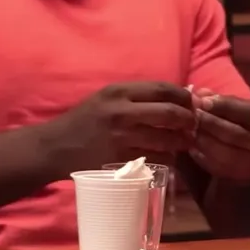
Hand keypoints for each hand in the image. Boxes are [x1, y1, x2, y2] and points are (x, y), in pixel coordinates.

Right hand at [44, 82, 196, 173]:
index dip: (184, 96)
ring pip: (165, 138)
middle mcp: (121, 112)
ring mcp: (121, 137)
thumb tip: (173, 97)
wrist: (54, 148)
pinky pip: (154, 158)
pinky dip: (167, 157)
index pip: (163, 89)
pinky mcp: (120, 160)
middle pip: (170, 113)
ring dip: (182, 141)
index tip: (192, 103)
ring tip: (186, 141)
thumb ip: (136, 97)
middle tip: (194, 124)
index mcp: (119, 91)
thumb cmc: (83, 121)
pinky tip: (170, 156)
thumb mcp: (106, 98)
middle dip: (189, 119)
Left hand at [188, 89, 249, 182]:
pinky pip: (221, 169)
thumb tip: (201, 94)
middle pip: (237, 134)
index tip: (203, 101)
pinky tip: (192, 147)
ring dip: (204, 142)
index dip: (225, 106)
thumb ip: (225, 102)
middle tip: (192, 116)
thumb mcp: (244, 111)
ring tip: (189, 131)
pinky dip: (203, 157)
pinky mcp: (245, 179)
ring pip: (227, 154)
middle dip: (210, 124)